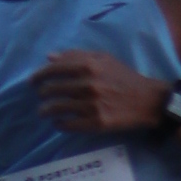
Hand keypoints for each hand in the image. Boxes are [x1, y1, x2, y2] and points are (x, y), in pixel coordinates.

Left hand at [35, 49, 168, 136]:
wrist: (147, 100)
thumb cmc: (124, 77)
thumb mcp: (103, 59)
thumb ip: (76, 56)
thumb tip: (50, 57)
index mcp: (89, 65)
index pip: (54, 70)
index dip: (39, 76)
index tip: (33, 81)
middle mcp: (88, 84)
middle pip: (52, 89)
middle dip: (42, 93)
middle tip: (41, 96)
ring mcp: (91, 105)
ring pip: (57, 108)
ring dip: (45, 110)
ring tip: (43, 111)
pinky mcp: (96, 123)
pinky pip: (69, 124)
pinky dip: (59, 124)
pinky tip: (58, 122)